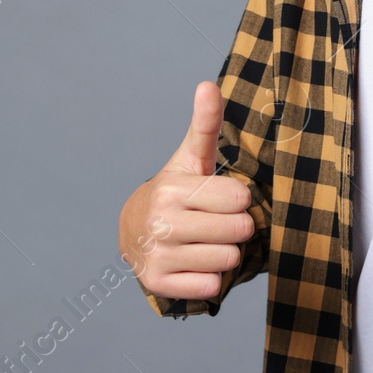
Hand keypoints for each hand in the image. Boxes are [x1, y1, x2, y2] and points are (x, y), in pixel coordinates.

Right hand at [119, 79, 256, 300]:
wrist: (133, 232)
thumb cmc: (176, 193)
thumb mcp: (189, 159)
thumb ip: (204, 124)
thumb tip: (207, 84)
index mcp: (172, 189)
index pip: (240, 199)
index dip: (238, 200)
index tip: (221, 199)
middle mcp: (161, 223)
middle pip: (238, 231)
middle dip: (236, 228)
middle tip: (216, 222)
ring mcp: (157, 256)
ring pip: (228, 260)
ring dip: (226, 254)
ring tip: (206, 242)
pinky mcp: (158, 285)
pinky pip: (212, 287)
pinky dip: (211, 278)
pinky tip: (195, 263)